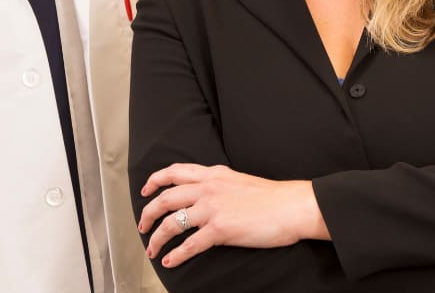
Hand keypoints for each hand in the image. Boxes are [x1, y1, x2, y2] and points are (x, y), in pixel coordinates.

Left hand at [137, 163, 325, 267]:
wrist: (291, 206)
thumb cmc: (271, 196)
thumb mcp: (238, 180)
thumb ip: (218, 183)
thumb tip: (205, 193)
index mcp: (213, 174)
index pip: (174, 172)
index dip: (154, 181)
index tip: (145, 191)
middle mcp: (208, 189)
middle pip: (165, 199)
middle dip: (148, 214)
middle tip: (143, 226)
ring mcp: (212, 209)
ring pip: (172, 223)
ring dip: (156, 238)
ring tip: (151, 248)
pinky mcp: (220, 230)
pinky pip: (189, 245)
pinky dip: (176, 255)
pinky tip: (170, 261)